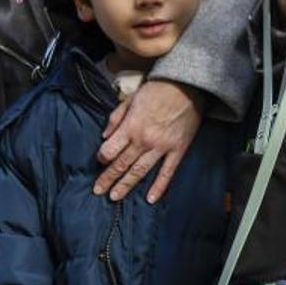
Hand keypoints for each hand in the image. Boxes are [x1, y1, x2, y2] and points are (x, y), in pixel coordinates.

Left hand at [95, 79, 202, 203]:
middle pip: (121, 164)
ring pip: (140, 171)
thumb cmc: (157, 89)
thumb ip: (116, 117)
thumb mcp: (131, 98)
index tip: (100, 161)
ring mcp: (161, 147)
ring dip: (126, 185)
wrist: (187, 86)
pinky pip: (167, 172)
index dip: (102, 157)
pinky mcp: (177, 150)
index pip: (110, 150)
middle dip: (108, 178)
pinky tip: (151, 199)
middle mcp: (143, 140)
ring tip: (115, 197)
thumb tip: (105, 136)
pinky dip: (159, 187)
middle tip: (98, 191)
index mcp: (131, 127)